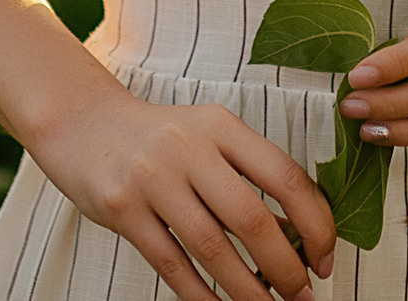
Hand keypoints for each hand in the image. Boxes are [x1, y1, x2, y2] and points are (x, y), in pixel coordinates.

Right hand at [25, 87, 335, 300]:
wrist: (82, 124)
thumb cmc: (159, 138)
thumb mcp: (208, 135)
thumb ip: (249, 172)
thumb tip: (302, 233)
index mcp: (221, 125)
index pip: (285, 177)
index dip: (315, 224)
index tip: (325, 257)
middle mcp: (188, 147)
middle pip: (252, 219)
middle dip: (286, 268)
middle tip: (303, 294)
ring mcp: (152, 178)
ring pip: (213, 249)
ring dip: (249, 290)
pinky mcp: (122, 209)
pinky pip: (171, 264)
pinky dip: (202, 296)